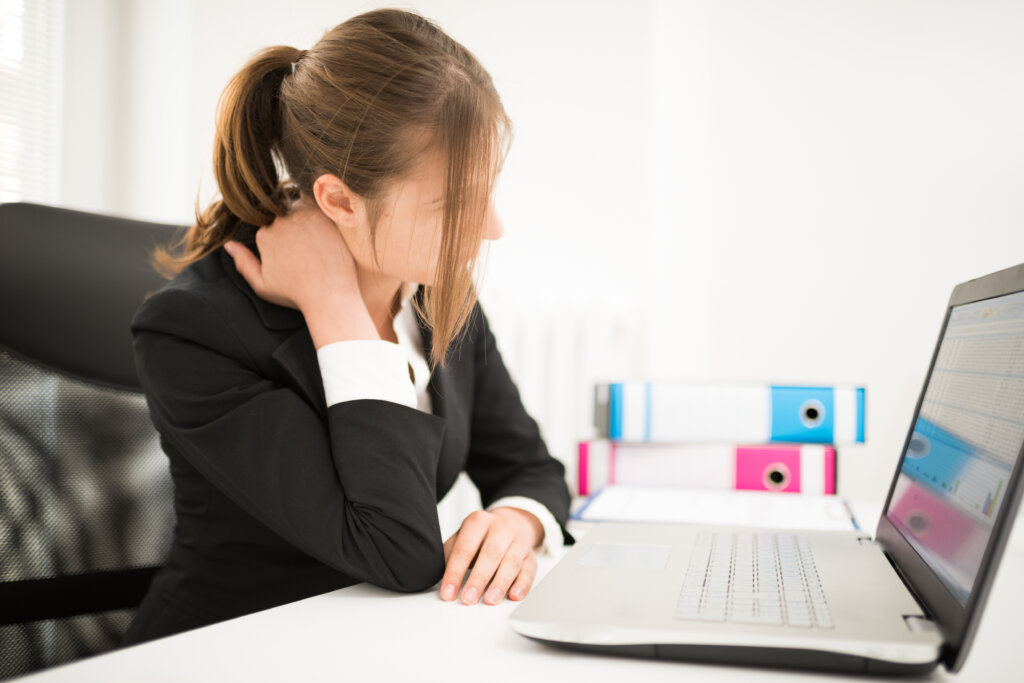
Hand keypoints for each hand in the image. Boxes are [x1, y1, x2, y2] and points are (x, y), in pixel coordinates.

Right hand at [223, 197, 360, 312]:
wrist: (329, 294)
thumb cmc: (296, 294)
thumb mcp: (262, 284)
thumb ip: (243, 262)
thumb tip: (229, 245)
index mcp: (264, 235)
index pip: (271, 227)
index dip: (282, 239)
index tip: (294, 253)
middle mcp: (280, 222)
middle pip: (285, 216)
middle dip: (293, 228)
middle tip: (308, 248)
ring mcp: (303, 216)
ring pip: (302, 208)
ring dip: (307, 220)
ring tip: (318, 242)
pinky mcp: (325, 215)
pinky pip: (321, 206)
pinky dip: (323, 214)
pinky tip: (327, 234)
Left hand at [439, 508, 542, 605]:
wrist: (510, 522)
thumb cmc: (481, 536)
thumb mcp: (463, 537)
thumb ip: (450, 554)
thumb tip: (435, 577)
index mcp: (478, 521)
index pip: (465, 548)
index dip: (455, 572)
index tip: (448, 592)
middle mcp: (501, 528)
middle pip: (490, 554)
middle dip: (478, 579)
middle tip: (468, 598)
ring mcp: (518, 541)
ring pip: (511, 563)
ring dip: (500, 584)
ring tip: (489, 600)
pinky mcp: (530, 555)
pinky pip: (529, 571)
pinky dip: (522, 585)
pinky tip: (513, 596)